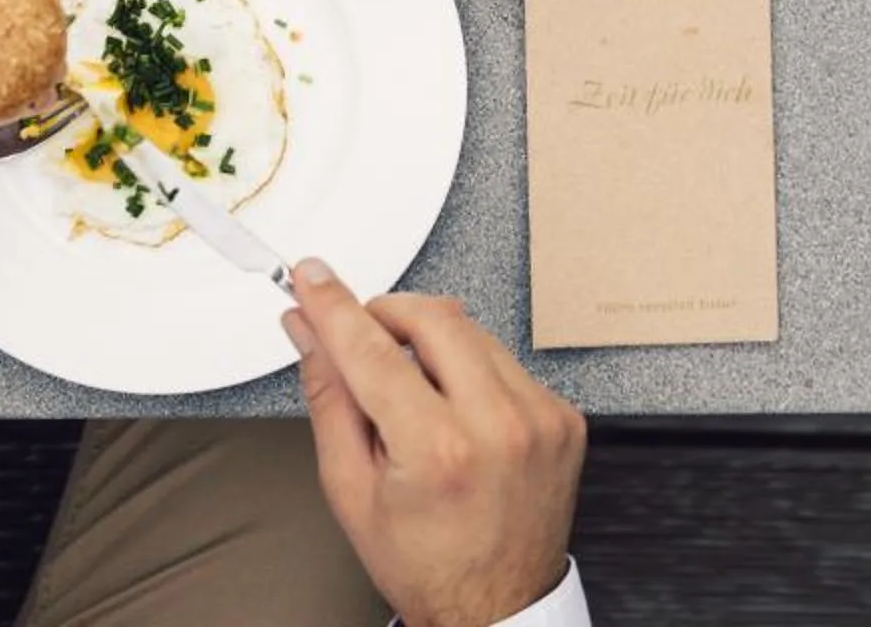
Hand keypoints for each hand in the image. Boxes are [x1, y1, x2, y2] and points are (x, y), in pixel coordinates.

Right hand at [284, 262, 584, 626]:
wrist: (497, 608)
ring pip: (472, 332)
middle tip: (361, 332)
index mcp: (439, 451)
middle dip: (387, 313)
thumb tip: (307, 332)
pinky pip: (506, 362)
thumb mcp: (351, 489)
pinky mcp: (563, 416)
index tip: (312, 276)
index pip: (373, 350)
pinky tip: (458, 414)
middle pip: (433, 318)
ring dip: (431, 343)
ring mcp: (540, 418)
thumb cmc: (425, 564)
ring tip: (414, 397)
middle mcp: (498, 426)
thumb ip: (328, 397)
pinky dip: (472, 371)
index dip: (335, 306)